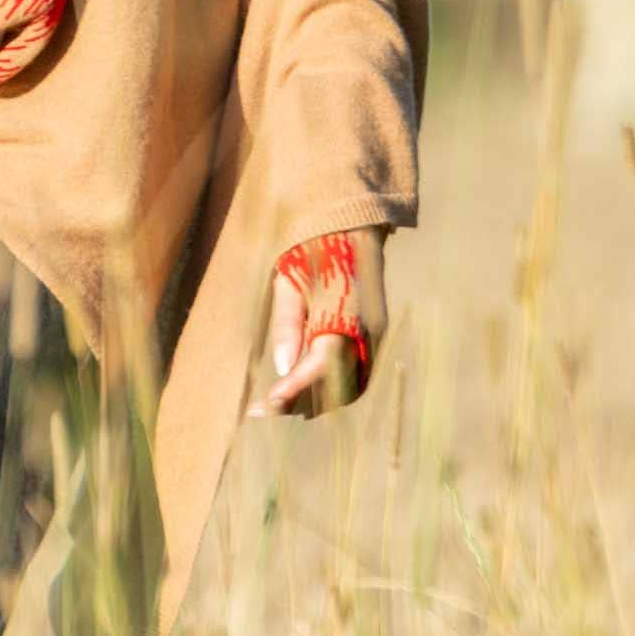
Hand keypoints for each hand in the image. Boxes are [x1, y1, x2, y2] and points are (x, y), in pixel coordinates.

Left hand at [245, 224, 386, 419]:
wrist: (350, 225)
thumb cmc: (312, 249)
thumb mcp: (290, 282)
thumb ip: (288, 324)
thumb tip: (282, 367)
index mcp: (345, 315)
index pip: (322, 363)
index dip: (297, 385)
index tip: (271, 400)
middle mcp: (366, 332)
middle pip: (336, 382)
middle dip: (300, 399)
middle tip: (261, 409)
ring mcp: (373, 335)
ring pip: (347, 383)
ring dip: (314, 396)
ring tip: (276, 403)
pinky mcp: (373, 335)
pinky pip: (354, 371)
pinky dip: (329, 384)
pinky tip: (301, 385)